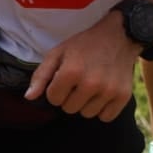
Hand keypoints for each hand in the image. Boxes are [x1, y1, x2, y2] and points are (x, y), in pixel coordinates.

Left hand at [23, 15, 138, 120]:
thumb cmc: (84, 45)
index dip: (56, 89)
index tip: (63, 79)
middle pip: (69, 109)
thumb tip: (29, 97)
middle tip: (78, 81)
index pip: (53, 99)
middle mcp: (91, 84)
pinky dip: (102, 109)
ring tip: (91, 86)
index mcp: (71, 72)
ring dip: (86, 103)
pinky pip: (106, 117)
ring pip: (87, 114)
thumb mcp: (58, 53)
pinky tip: (102, 93)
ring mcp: (108, 91)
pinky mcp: (123, 96)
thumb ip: (41, 76)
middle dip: (70, 97)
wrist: (118, 36)